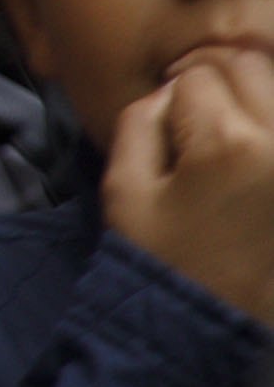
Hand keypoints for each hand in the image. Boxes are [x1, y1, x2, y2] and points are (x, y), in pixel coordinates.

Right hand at [105, 44, 273, 329]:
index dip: (172, 90)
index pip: (198, 76)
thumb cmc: (163, 257)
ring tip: (228, 126)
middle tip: (196, 106)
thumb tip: (174, 90)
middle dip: (217, 77)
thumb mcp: (126, 189)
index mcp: (229, 144)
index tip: (166, 118)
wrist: (214, 320)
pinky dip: (266, 121)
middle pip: (251, 67)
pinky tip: (251, 144)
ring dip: (252, 93)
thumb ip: (141, 122)